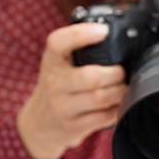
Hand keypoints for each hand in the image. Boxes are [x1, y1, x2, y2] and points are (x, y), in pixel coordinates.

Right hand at [17, 23, 126, 158]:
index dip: (82, 34)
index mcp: (52, 60)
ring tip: (121, 88)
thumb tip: (111, 34)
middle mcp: (54, 83)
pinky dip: (117, 109)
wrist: (37, 125)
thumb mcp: (58, 64)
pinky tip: (116, 104)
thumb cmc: (56, 87)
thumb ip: (78, 49)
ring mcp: (62, 107)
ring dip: (120, 92)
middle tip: (120, 73)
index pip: (59, 42)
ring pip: (101, 97)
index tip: (103, 31)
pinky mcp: (73, 127)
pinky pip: (105, 117)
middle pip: (92, 76)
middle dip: (116, 73)